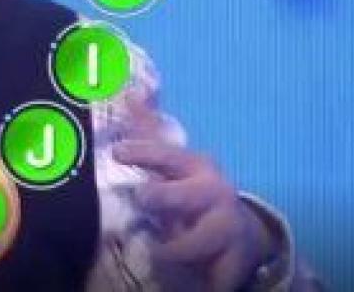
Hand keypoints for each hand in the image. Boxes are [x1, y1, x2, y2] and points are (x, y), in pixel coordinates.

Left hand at [113, 139, 275, 290]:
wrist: (244, 231)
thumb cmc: (193, 190)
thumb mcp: (173, 161)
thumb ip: (148, 128)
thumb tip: (128, 90)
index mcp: (194, 167)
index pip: (165, 155)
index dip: (143, 153)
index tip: (118, 152)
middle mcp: (214, 194)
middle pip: (186, 196)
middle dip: (164, 197)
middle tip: (144, 198)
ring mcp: (228, 229)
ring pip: (198, 241)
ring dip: (175, 249)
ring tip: (159, 254)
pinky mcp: (237, 263)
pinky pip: (217, 277)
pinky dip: (203, 282)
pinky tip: (192, 283)